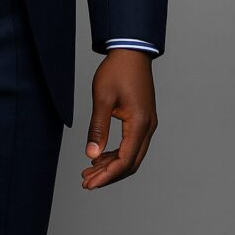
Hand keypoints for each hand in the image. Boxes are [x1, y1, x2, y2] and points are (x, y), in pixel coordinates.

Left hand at [81, 48, 157, 189]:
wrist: (131, 51)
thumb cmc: (116, 71)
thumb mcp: (103, 98)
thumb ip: (98, 127)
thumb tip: (91, 154)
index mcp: (140, 124)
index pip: (125, 161)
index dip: (107, 175)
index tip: (90, 183)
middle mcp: (148, 127)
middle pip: (130, 163)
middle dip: (108, 175)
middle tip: (86, 182)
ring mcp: (148, 124)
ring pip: (132, 155)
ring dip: (111, 166)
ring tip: (89, 171)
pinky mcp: (143, 119)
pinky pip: (132, 144)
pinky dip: (116, 153)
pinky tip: (100, 156)